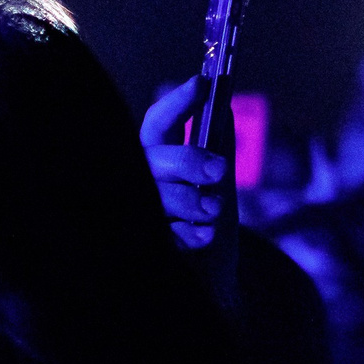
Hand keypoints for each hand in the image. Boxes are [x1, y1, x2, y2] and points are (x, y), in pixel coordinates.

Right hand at [140, 78, 228, 249]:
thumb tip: (223, 101)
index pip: (160, 122)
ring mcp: (140, 213)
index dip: (178, 102)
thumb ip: (219, 148)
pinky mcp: (143, 244)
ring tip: (214, 210)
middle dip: (188, 160)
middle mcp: (144, 180)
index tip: (202, 83)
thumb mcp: (220, 184)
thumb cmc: (211, 226)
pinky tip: (205, 237)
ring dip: (191, 200)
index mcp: (161, 159)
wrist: (213, 281)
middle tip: (219, 170)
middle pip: (155, 157)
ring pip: (156, 194)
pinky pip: (161, 231)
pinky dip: (187, 233)